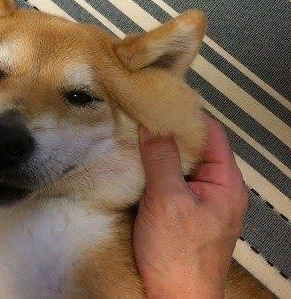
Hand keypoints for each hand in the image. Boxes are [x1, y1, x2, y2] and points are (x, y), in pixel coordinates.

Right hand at [134, 115, 247, 298]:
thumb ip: (162, 159)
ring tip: (136, 138)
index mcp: (226, 183)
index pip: (211, 133)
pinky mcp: (183, 213)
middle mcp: (217, 190)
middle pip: (195, 147)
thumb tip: (153, 125)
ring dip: (159, 152)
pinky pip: (171, 181)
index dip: (185, 115)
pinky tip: (137, 167)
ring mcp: (200, 202)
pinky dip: (155, 171)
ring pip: (181, 164)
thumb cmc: (179, 259)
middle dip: (168, 132)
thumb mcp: (167, 200)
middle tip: (141, 118)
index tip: (158, 103)